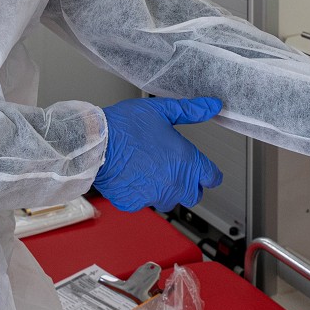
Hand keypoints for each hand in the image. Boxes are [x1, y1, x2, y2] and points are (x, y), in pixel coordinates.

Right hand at [94, 97, 224, 212]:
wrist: (96, 143)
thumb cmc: (127, 126)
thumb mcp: (162, 110)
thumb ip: (191, 110)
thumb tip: (213, 106)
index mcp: (186, 161)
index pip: (212, 177)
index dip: (209, 173)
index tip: (205, 171)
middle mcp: (174, 184)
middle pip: (193, 195)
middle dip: (189, 185)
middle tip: (176, 170)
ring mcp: (154, 197)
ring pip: (169, 201)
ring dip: (166, 190)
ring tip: (152, 171)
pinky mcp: (135, 203)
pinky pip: (144, 203)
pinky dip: (141, 193)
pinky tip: (133, 176)